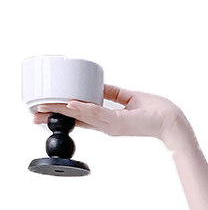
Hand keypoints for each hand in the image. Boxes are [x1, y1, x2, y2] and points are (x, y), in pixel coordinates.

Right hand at [32, 84, 184, 141]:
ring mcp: (112, 124)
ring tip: (44, 106)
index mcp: (108, 119)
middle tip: (34, 114)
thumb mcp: (129, 98)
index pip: (80, 116)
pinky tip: (70, 105)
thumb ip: (112, 93)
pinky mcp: (120, 122)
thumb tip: (99, 85)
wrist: (171, 121)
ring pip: (82, 116)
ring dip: (62, 110)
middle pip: (76, 119)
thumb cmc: (156, 112)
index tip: (45, 110)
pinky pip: (98, 114)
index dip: (62, 113)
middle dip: (54, 115)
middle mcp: (108, 124)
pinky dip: (83, 109)